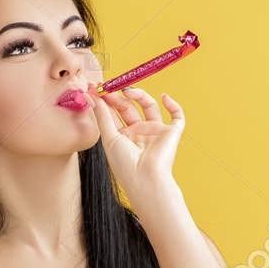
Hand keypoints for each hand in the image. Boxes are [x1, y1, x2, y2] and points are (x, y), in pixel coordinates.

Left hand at [88, 86, 185, 204]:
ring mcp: (155, 132)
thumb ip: (102, 115)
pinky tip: (164, 97)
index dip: (106, 99)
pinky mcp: (171, 133)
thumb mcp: (109, 138)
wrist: (146, 180)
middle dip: (119, 96)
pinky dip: (173, 105)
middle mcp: (138, 133)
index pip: (114, 113)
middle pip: (129, 107)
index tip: (96, 87)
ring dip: (140, 95)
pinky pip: (177, 116)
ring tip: (128, 91)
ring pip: (149, 106)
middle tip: (109, 87)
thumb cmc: (125, 165)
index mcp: (122, 137)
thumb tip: (91, 95)